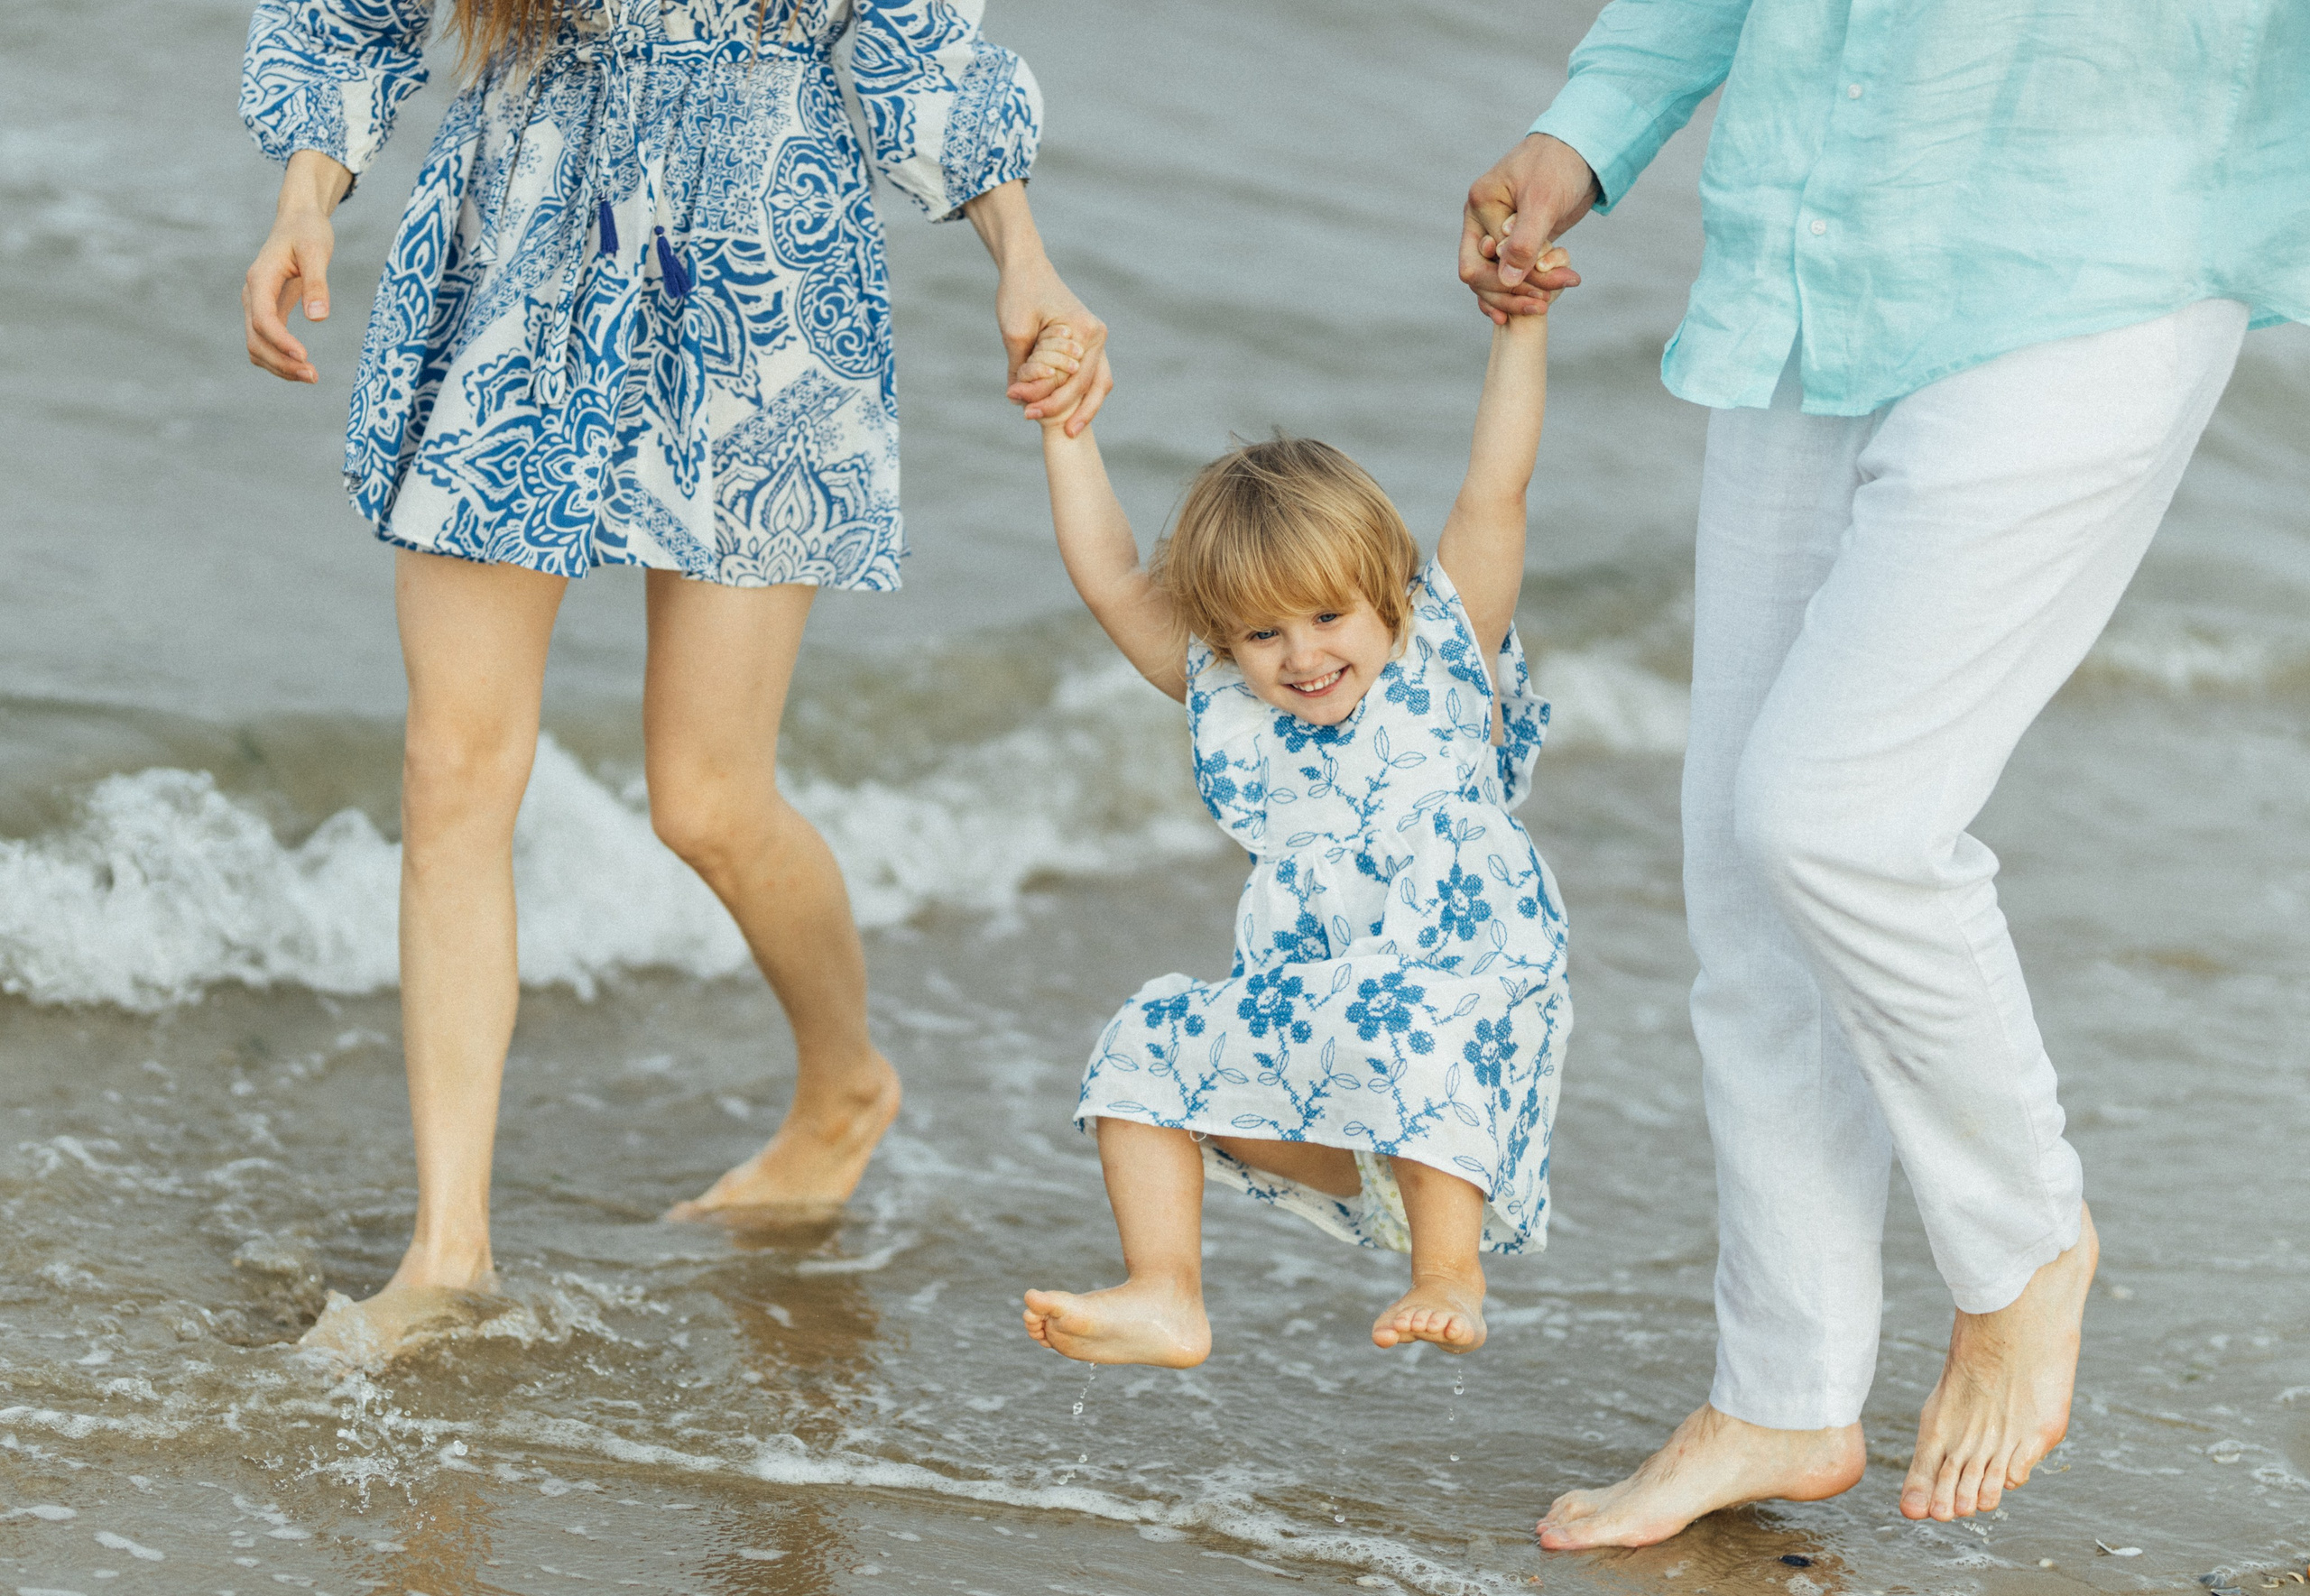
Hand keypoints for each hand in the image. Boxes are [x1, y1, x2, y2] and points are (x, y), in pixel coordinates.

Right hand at [244, 150, 350, 382]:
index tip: (305, 357)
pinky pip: (264, 342)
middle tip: (314, 376)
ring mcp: (256, 304)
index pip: (263, 319)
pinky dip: (279, 359)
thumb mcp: (317, 252)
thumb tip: (318, 319)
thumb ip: (317, 284)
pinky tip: (301, 367)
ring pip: (256, 346)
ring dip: (279, 366)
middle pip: (256, 339)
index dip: (281, 341)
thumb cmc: (308, 231)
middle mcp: (252, 294)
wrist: (297, 220)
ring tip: (312, 376)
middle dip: (281, 362)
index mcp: (260, 279)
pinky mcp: (266, 310)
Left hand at [996, 258, 1112, 436]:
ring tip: (1070, 431)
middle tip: (1059, 434)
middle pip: (1094, 386)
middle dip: (1072, 412)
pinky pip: (1091, 374)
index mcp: (1086, 331)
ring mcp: (1095, 339)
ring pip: (1098, 383)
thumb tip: (1017, 401)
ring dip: (1085, 408)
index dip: (1050, 402)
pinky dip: (1081, 394)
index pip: (1074, 381)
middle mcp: (1097, 336)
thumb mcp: (1014, 333)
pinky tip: (1067, 411)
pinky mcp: (1086, 342)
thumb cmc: (1019, 293)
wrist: (1026, 267)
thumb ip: (1019, 369)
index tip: (1025, 413)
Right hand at [1460, 133, 1595, 325]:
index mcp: (1479, 207)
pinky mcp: (1517, 241)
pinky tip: (1533, 307)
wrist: (1581, 150)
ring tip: (1549, 303)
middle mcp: (1482, 222)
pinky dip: (1520, 291)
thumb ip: (1524, 241)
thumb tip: (1506, 281)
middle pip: (1480, 277)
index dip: (1506, 282)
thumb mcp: (1542, 202)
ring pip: (1494, 279)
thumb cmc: (1559, 167)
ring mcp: (1497, 233)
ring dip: (1520, 295)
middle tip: (1547, 303)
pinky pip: (1509, 274)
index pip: (1478, 263)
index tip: (1541, 290)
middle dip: (1512, 293)